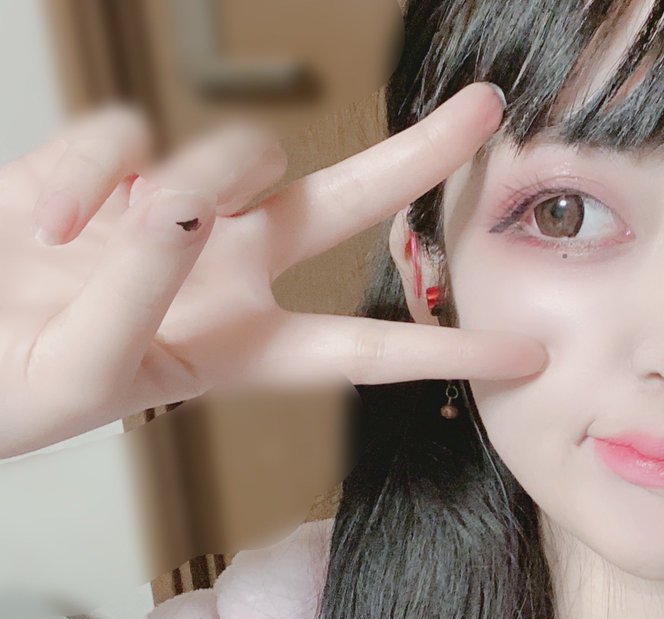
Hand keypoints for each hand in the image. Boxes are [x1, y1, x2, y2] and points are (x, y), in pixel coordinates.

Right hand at [0, 82, 543, 459]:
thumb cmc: (10, 381)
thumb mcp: (88, 369)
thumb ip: (143, 286)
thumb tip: (182, 197)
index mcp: (242, 349)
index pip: (364, 352)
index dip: (446, 354)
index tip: (528, 358)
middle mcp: (229, 274)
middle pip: (343, 206)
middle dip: (416, 158)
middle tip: (488, 108)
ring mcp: (174, 215)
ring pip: (236, 152)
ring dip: (192, 179)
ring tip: (95, 236)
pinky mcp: (110, 167)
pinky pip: (125, 133)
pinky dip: (80, 174)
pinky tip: (50, 218)